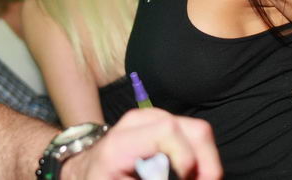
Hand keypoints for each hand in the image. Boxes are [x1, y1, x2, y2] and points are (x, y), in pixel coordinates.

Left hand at [63, 108, 221, 179]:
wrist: (85, 170)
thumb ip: (151, 177)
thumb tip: (182, 176)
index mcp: (123, 142)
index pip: (168, 131)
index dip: (185, 158)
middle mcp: (142, 122)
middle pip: (195, 130)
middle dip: (206, 162)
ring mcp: (154, 119)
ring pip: (199, 132)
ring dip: (205, 161)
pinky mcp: (162, 122)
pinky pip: (193, 135)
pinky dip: (198, 157)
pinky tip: (188, 174)